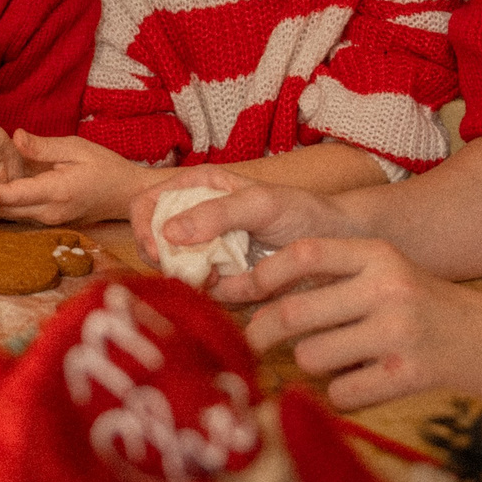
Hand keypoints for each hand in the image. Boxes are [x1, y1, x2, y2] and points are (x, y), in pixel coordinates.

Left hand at [0, 131, 146, 224]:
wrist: (127, 196)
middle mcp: (47, 212)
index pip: (10, 195)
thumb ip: (44, 146)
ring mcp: (46, 219)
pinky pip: (13, 215)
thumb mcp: (77, 148)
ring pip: (4, 215)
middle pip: (0, 209)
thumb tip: (16, 137)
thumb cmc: (106, 168)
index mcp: (55, 193)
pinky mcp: (45, 219)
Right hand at [127, 175, 370, 296]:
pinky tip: (237, 287)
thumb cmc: (301, 212)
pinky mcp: (223, 278)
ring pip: (176, 271)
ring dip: (193, 279)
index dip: (144, 227)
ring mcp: (208, 250)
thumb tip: (169, 232)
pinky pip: (203, 292)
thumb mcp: (260, 204)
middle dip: (168, 260)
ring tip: (223, 277)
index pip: (146, 203)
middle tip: (195, 271)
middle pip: (153, 242)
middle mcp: (196, 218)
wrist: (337, 243)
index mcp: (198, 187)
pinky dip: (214, 294)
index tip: (159, 251)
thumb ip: (215, 213)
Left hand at [238, 236, 481, 408]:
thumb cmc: (424, 306)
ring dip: (312, 364)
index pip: (304, 255)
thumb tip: (256, 293)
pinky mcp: (410, 374)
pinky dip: (343, 393)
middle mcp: (387, 288)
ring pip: (312, 356)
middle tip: (252, 343)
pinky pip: (342, 392)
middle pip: (295, 313)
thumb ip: (334, 274)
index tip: (245, 292)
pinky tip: (364, 382)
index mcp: (378, 254)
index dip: (265, 276)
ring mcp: (399, 332)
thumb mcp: (386, 272)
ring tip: (337, 358)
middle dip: (262, 333)